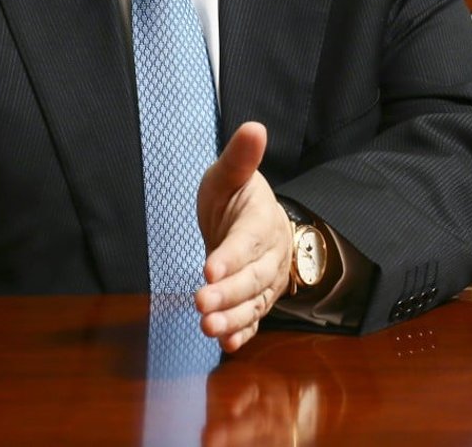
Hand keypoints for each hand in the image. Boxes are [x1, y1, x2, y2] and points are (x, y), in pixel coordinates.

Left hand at [194, 121, 291, 352]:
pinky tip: (227, 345)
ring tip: (208, 328)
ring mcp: (267, 281)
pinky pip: (254, 319)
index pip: (247, 242)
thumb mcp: (230, 172)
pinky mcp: (259, 299)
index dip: (230, 257)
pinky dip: (243, 333)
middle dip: (228, 294)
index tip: (209, 269)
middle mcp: (270, 255)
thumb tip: (254, 126)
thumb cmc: (236, 193)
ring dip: (233, 318)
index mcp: (262, 221)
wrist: (251, 218)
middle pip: (252, 279)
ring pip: (254, 303)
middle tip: (201, 304)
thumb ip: (240, 156)